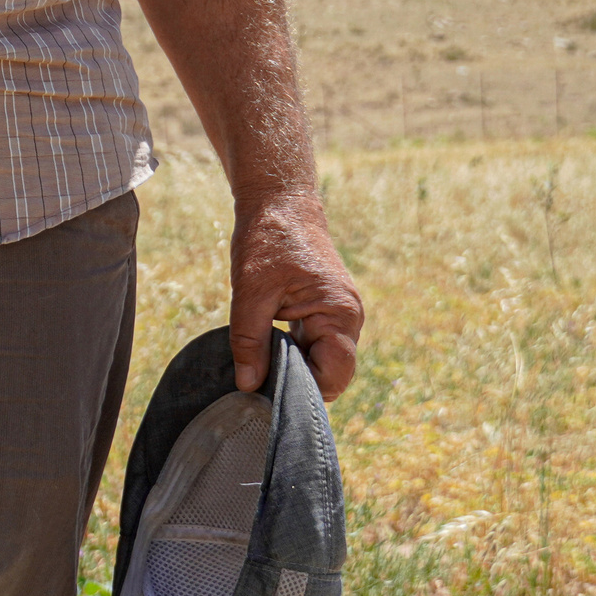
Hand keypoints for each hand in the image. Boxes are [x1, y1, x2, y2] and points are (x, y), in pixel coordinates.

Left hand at [229, 191, 362, 399]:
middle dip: (298, 382)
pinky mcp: (324, 309)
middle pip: (331, 373)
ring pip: (321, 359)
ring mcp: (337, 314)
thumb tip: (248, 386)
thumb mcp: (250, 292)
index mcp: (339, 314)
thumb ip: (249, 341)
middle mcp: (347, 318)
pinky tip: (267, 351)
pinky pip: (315, 343)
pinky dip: (294, 352)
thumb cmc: (268, 240)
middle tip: (260, 384)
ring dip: (294, 366)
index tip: (269, 394)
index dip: (305, 391)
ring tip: (260, 366)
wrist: (278, 200)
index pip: (335, 376)